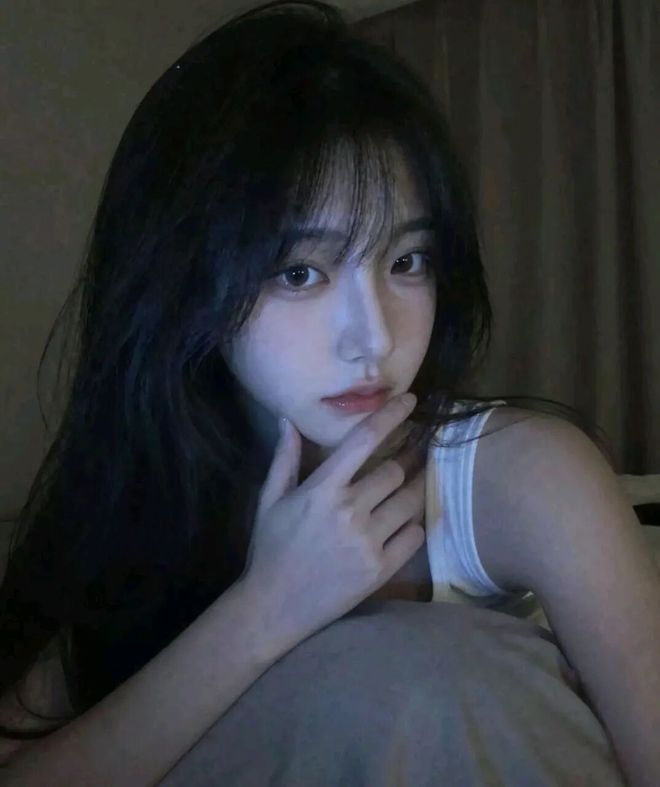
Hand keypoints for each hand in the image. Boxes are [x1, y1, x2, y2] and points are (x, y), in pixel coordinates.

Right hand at [242, 393, 425, 650]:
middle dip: (404, 461)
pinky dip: (414, 525)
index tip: (410, 401)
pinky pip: (414, 535)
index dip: (391, 416)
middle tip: (412, 453)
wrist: (274, 607)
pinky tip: (404, 521)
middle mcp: (349, 511)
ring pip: (410, 501)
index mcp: (322, 490)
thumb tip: (287, 419)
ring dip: (415, 488)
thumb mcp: (269, 500)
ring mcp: (368, 542)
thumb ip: (284, 458)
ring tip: (415, 482)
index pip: (364, 441)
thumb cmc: (271, 548)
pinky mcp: (381, 569)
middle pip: (395, 471)